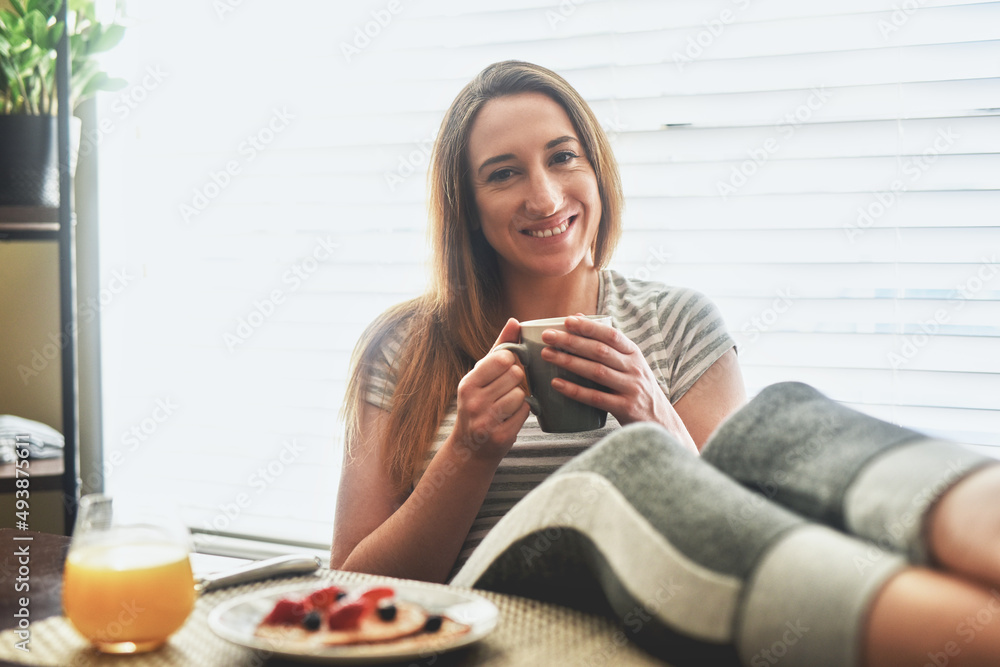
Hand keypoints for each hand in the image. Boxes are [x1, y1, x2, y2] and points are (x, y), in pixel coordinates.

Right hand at [452, 318, 530, 462]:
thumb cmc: (479, 404)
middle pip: (516, 375)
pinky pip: (525, 412)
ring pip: (521, 394)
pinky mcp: (500, 436)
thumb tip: (514, 321)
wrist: (470, 449)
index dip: (511, 362)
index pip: (503, 358)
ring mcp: (485, 421)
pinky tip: (509, 417)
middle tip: (506, 390)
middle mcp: (473, 402)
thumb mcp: (481, 376)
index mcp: (468, 383)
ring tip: (507, 405)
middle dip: (517, 381)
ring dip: (520, 398)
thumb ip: (499, 348)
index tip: (506, 370)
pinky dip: (522, 413)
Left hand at [540, 315, 693, 447]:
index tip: (566, 321)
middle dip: (571, 342)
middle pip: (600, 351)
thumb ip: (606, 344)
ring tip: (547, 355)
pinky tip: (557, 384)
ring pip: (596, 372)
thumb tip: (577, 317)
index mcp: (634, 354)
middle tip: (547, 337)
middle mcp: (635, 369)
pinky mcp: (625, 408)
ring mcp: (631, 389)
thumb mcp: (629, 364)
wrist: (660, 422)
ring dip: (569, 362)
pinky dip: (575, 390)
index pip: (611, 335)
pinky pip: (596, 398)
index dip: (589, 327)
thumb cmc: (636, 388)